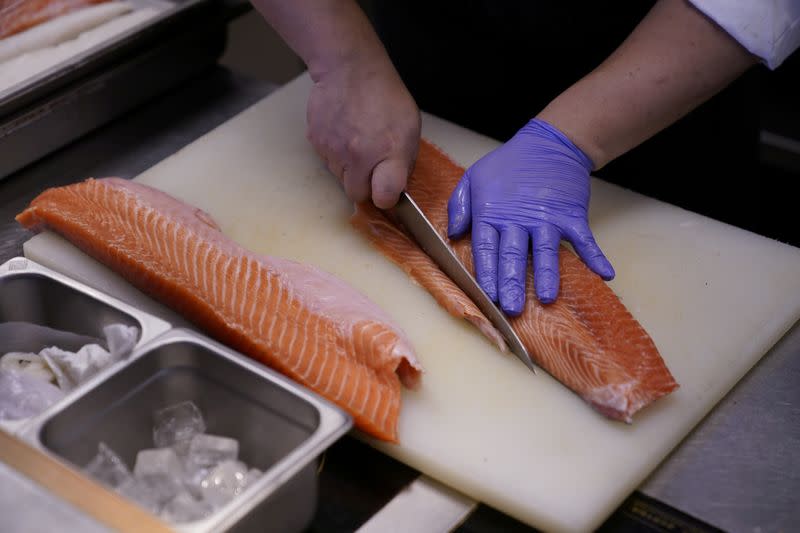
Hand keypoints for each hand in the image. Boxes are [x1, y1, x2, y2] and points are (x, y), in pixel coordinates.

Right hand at [306, 56, 420, 207]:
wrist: (349, 68)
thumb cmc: (383, 94)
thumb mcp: (410, 126)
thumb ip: (405, 159)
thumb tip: (398, 184)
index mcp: (389, 152)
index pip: (384, 197)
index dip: (386, 199)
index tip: (387, 191)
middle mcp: (360, 156)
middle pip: (357, 194)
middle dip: (364, 185)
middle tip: (370, 165)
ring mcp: (335, 151)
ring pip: (340, 178)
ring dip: (348, 168)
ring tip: (356, 141)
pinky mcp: (317, 143)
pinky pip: (327, 161)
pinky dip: (335, 153)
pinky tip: (343, 132)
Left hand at [447, 119, 614, 313]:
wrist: (549, 144)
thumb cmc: (507, 164)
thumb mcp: (473, 177)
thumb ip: (459, 205)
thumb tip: (454, 233)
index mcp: (491, 214)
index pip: (487, 249)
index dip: (487, 273)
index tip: (488, 295)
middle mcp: (518, 219)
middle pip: (514, 255)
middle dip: (513, 283)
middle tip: (513, 309)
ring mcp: (547, 218)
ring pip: (546, 251)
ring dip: (547, 275)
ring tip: (547, 298)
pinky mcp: (571, 215)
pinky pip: (584, 239)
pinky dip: (595, 256)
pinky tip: (605, 274)